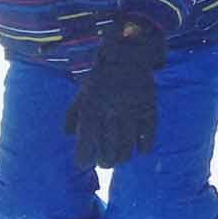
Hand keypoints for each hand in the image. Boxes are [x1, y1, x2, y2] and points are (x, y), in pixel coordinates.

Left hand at [64, 23, 165, 169]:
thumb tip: (69, 136)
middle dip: (105, 162)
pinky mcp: (148, 109)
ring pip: (127, 148)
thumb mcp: (81, 93)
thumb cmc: (100, 76)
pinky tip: (141, 150)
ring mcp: (131, 113)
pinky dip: (145, 146)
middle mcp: (110, 115)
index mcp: (90, 111)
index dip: (84, 159)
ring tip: (120, 159)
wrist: (126, 55)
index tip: (84, 163)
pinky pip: (148, 135)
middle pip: (108, 152)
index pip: (86, 146)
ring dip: (123, 158)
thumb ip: (72, 115)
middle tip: (104, 162)